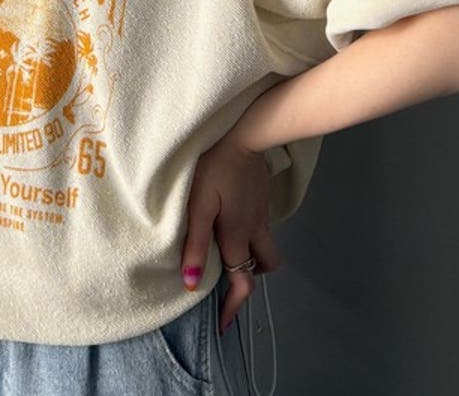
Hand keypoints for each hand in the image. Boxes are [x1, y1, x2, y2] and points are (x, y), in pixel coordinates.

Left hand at [180, 129, 282, 335]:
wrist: (243, 135)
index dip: (233, 307)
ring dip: (253, 256)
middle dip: (249, 280)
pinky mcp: (261, 196)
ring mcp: (261, 212)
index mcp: (237, 235)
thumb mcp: (198, 206)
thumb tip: (192, 282)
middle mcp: (255, 229)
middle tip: (228, 286)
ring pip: (266, 246)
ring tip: (231, 255)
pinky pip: (261, 226)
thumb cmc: (214, 168)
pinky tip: (233, 223)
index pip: (242, 282)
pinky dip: (251, 235)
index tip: (223, 325)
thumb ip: (196, 244)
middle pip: (263, 267)